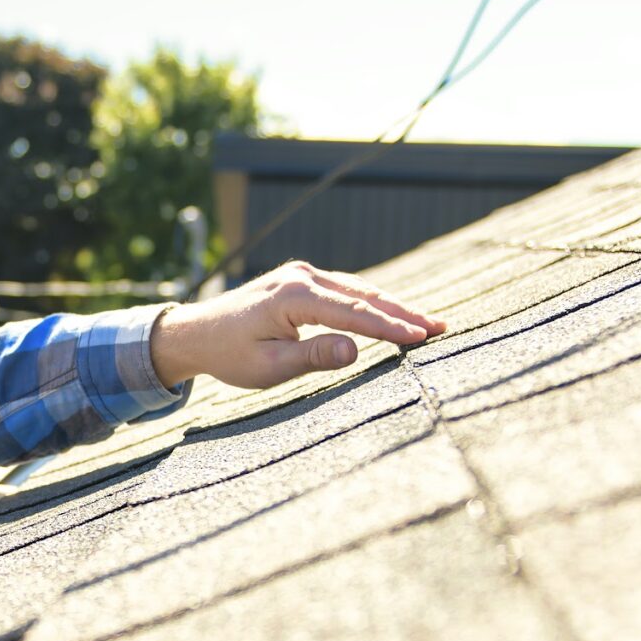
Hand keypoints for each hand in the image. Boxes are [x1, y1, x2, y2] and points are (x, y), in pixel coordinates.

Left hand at [149, 262, 443, 389]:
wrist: (199, 333)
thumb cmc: (231, 355)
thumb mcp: (269, 366)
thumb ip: (313, 356)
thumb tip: (356, 351)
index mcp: (294, 296)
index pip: (354, 313)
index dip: (390, 327)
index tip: (422, 338)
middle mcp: (302, 276)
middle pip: (364, 295)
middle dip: (403, 313)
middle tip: (440, 328)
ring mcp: (303, 274)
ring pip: (358, 290)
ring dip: (393, 307)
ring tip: (428, 323)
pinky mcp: (303, 280)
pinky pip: (346, 290)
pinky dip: (372, 303)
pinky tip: (395, 315)